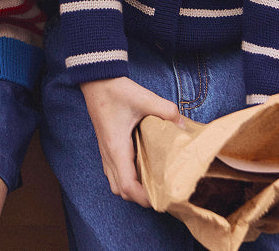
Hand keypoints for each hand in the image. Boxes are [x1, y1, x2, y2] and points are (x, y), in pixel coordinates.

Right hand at [80, 76, 181, 206]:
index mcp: (117, 148)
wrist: (95, 79)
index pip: (127, 187)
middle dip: (140, 198)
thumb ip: (167, 111)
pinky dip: (127, 177)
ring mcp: (105, 150)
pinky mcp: (106, 145)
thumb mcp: (143, 98)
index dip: (144, 199)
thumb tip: (184, 126)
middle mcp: (108, 154)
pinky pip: (114, 171)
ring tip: (152, 182)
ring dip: (132, 188)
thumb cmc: (115, 90)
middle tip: (161, 192)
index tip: (162, 199)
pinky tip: (142, 166)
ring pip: (115, 183)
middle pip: (120, 191)